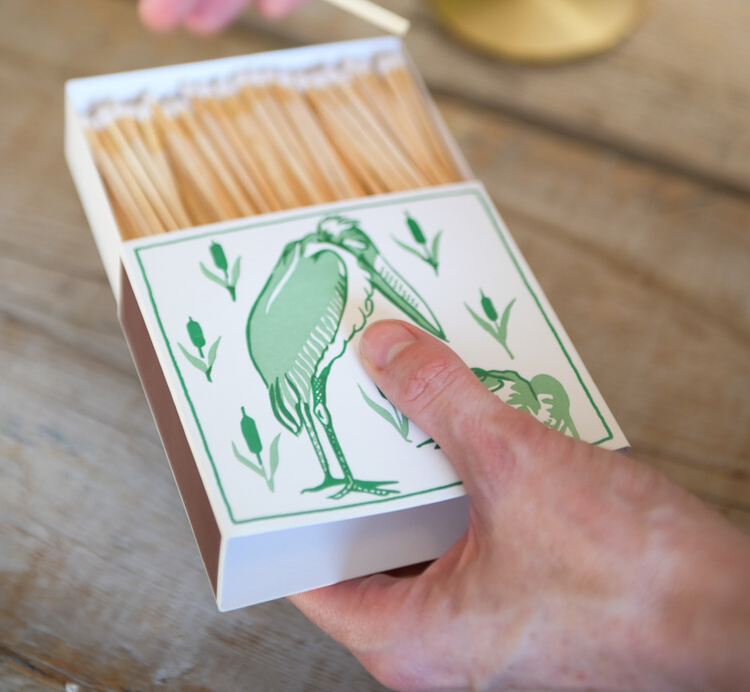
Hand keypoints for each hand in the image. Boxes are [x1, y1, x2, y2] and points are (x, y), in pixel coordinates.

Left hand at [290, 321, 749, 691]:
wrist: (735, 621)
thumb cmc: (633, 583)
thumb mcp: (516, 465)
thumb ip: (441, 399)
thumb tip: (385, 350)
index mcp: (412, 642)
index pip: (312, 578)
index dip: (286, 509)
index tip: (277, 451)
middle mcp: (444, 646)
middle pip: (372, 544)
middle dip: (363, 468)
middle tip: (345, 401)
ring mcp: (491, 627)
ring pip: (429, 533)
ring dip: (424, 465)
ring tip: (412, 396)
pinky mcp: (533, 601)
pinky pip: (477, 532)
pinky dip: (469, 481)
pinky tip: (482, 423)